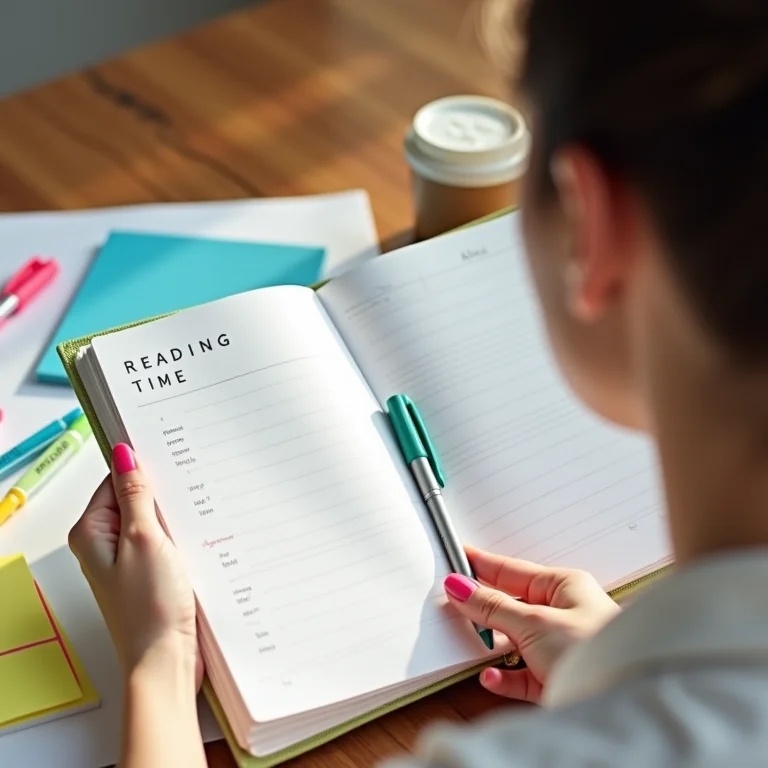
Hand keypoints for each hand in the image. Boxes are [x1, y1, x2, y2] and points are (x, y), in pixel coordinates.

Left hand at [69, 444, 201, 686]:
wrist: (165, 658)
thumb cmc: (149, 607)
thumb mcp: (143, 539)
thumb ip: (134, 495)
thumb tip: (124, 455)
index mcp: (92, 533)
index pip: (114, 481)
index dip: (142, 469)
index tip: (169, 458)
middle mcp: (106, 545)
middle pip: (134, 499)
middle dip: (162, 494)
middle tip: (188, 488)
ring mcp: (129, 560)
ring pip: (154, 520)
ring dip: (175, 517)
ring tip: (195, 517)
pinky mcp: (150, 573)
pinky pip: (165, 541)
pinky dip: (181, 536)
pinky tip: (198, 537)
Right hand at [444, 547, 619, 702]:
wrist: (624, 703)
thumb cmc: (596, 650)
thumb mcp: (534, 622)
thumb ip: (493, 607)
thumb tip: (462, 588)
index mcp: (565, 587)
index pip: (513, 571)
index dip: (483, 565)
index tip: (457, 557)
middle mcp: (564, 615)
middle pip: (512, 606)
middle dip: (483, 606)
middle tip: (452, 600)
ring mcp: (560, 649)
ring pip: (514, 640)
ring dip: (493, 643)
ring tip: (469, 638)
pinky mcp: (556, 680)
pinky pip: (521, 674)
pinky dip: (504, 676)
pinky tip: (491, 676)